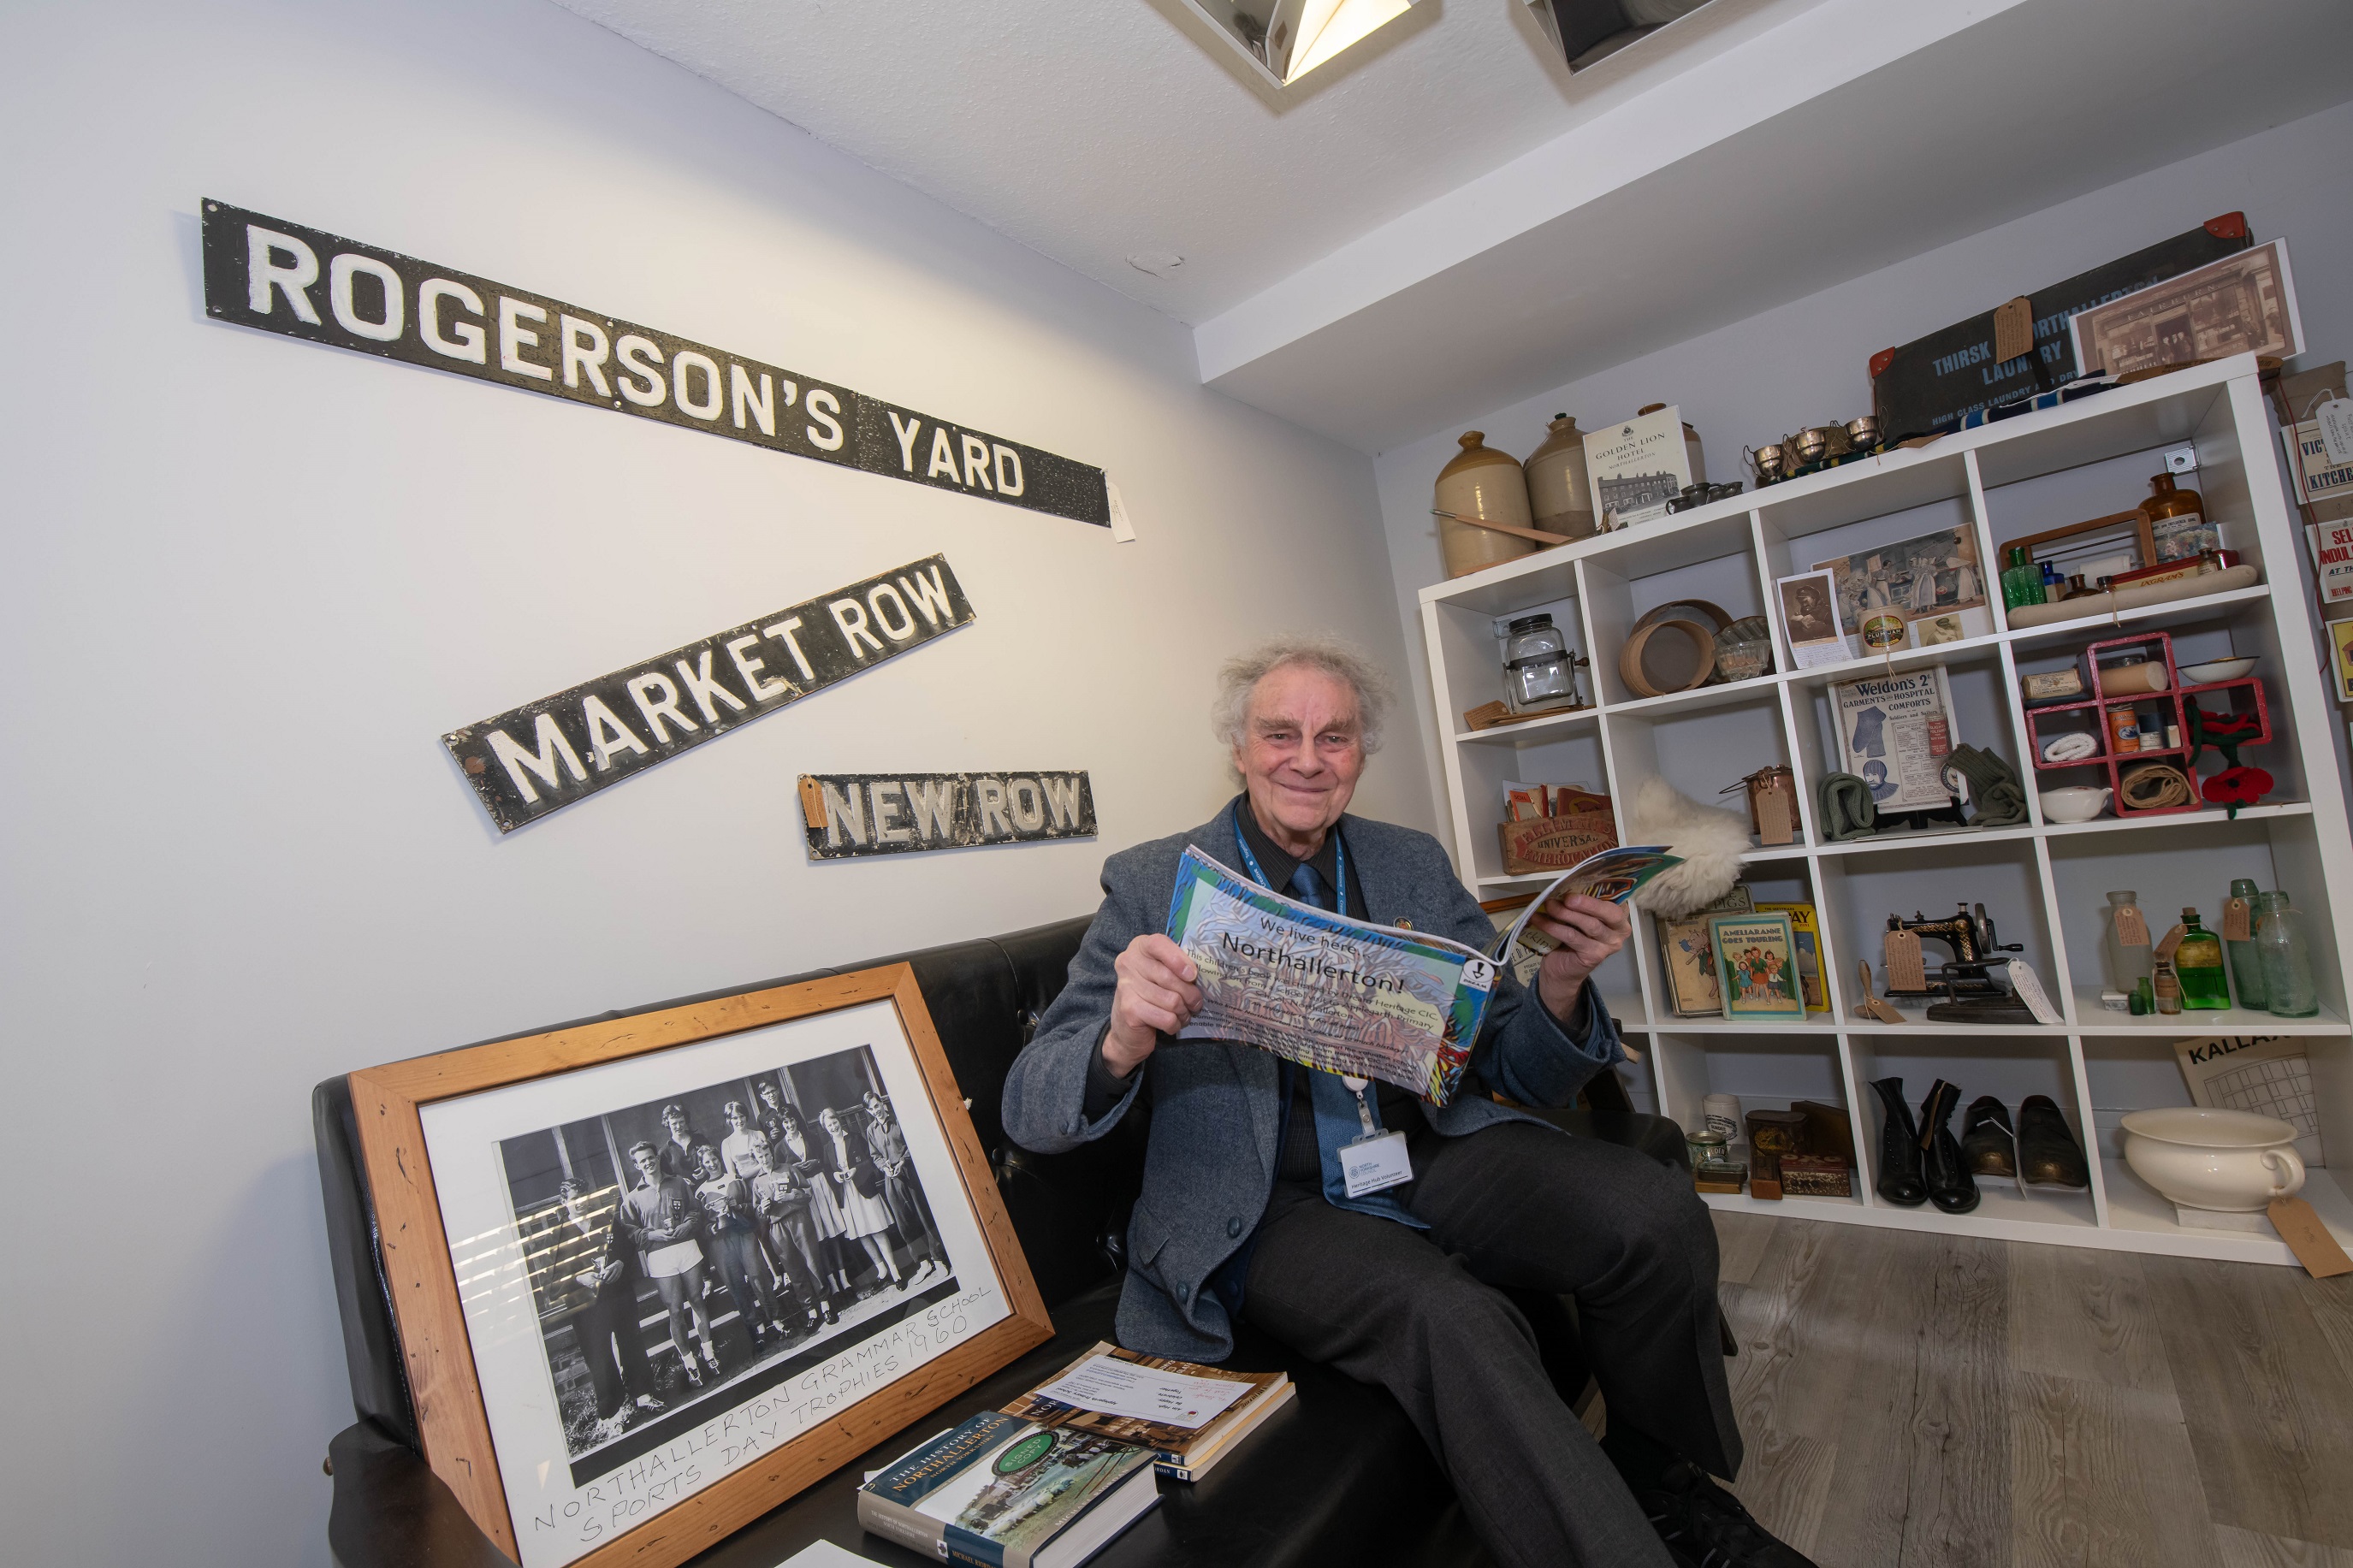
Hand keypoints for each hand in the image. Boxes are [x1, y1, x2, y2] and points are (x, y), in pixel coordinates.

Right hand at [1105, 933, 1200, 1077]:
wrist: (1129, 1026)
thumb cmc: (1153, 992)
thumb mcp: (1164, 971)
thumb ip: (1178, 966)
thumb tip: (1202, 974)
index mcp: (1140, 947)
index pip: (1158, 944)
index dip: (1178, 959)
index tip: (1193, 975)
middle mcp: (1128, 963)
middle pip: (1169, 977)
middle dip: (1190, 994)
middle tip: (1196, 1003)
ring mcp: (1126, 986)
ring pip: (1171, 1000)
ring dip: (1183, 1011)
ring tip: (1184, 1014)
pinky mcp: (1129, 1010)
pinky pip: (1165, 1018)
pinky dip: (1174, 1024)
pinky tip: (1173, 1023)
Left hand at [1532, 894, 1630, 1017]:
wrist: (1562, 968)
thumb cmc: (1573, 936)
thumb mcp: (1579, 915)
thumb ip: (1580, 902)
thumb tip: (1564, 885)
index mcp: (1619, 915)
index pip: (1615, 899)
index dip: (1601, 890)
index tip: (1582, 882)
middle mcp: (1620, 930)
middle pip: (1608, 912)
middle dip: (1587, 903)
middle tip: (1567, 897)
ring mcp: (1610, 945)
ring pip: (1589, 925)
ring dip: (1566, 914)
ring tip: (1549, 905)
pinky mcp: (1594, 956)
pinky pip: (1573, 937)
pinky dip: (1554, 927)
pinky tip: (1540, 920)